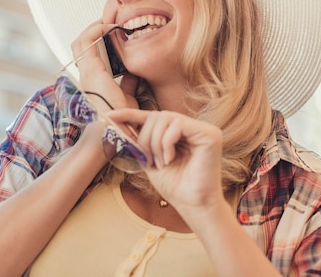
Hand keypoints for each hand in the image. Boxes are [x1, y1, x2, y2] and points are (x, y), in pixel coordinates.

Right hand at [71, 20, 137, 111]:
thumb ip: (128, 83)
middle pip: (81, 46)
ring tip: (109, 20)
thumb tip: (133, 72)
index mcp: (92, 81)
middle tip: (110, 22)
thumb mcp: (128, 97)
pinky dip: (97, 30)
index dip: (97, 41)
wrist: (117, 128)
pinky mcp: (91, 69)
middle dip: (94, 31)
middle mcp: (85, 75)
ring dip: (94, 27)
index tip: (113, 32)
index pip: (88, 55)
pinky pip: (87, 41)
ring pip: (80, 41)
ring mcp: (86, 71)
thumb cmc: (122, 118)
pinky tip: (110, 26)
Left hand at [106, 109, 223, 211]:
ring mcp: (202, 129)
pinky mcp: (210, 134)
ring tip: (162, 163)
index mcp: (179, 132)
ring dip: (155, 143)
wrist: (193, 205)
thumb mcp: (148, 159)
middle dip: (146, 138)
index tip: (110, 116)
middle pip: (157, 115)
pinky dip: (166, 143)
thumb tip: (115, 120)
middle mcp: (192, 127)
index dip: (130, 114)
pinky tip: (170, 159)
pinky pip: (178, 125)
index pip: (152, 116)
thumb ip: (136, 140)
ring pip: (165, 117)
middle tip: (150, 161)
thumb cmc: (174, 186)